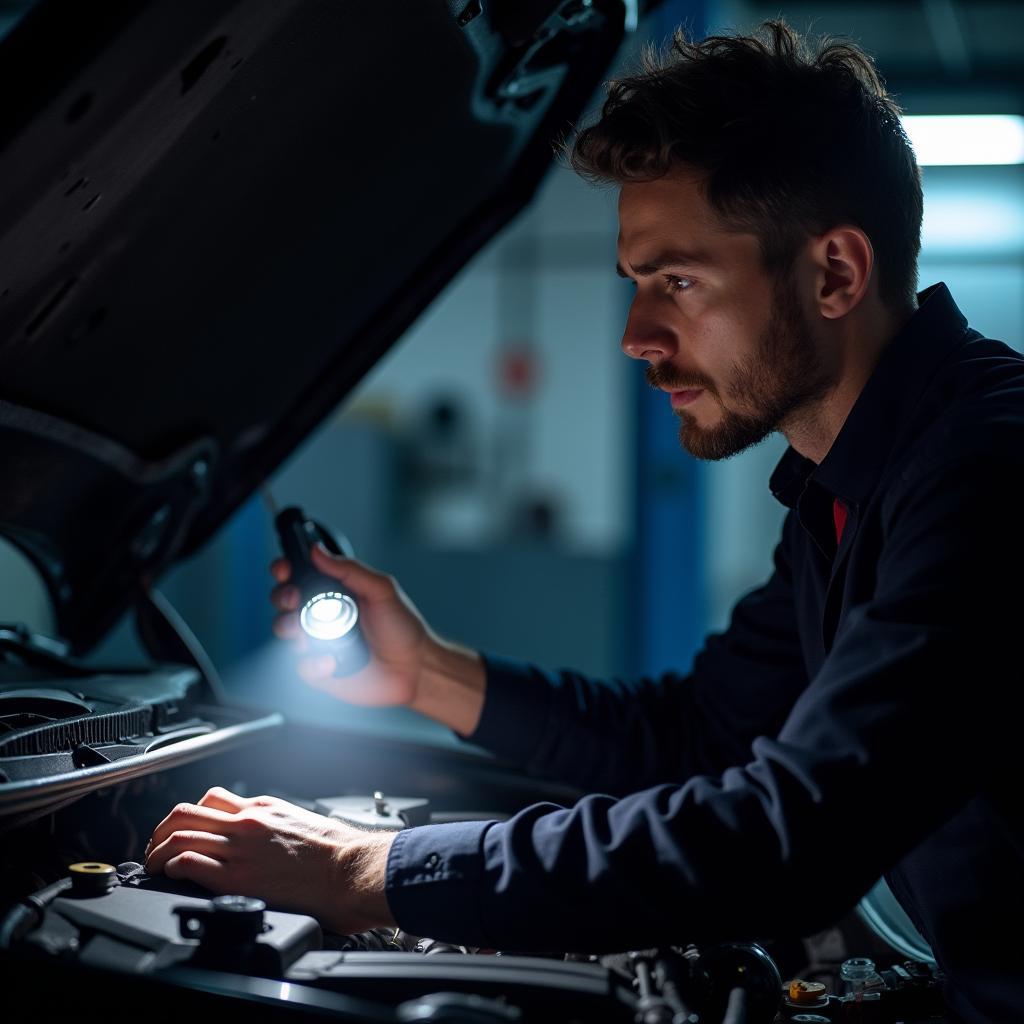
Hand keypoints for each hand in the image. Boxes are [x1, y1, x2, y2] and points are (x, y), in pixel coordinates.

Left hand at [144, 786, 395, 934]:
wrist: (354, 869)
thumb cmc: (341, 853)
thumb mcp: (306, 823)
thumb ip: (280, 826)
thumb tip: (273, 841)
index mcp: (265, 808)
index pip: (213, 799)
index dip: (192, 815)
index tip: (186, 830)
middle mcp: (248, 821)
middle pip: (186, 811)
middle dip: (163, 829)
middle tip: (158, 846)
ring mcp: (241, 848)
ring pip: (179, 833)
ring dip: (158, 850)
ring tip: (154, 865)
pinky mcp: (238, 877)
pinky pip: (189, 861)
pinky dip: (171, 866)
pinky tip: (168, 876)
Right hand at [270, 544, 434, 706]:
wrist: (415, 668)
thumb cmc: (402, 628)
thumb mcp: (382, 590)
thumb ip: (350, 570)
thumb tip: (318, 551)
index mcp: (335, 591)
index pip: (300, 575)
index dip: (285, 570)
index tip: (284, 570)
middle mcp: (321, 614)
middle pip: (284, 600)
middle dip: (281, 596)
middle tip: (294, 599)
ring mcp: (318, 641)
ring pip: (284, 630)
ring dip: (287, 627)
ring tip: (305, 632)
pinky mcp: (320, 669)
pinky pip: (301, 665)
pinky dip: (311, 663)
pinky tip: (331, 662)